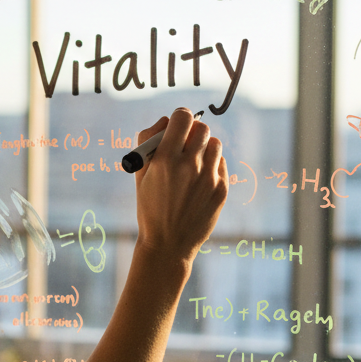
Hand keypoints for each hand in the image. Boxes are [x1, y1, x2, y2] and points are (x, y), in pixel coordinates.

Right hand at [133, 107, 227, 265]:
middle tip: (184, 143)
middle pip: (202, 127)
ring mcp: (208, 177)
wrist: (168, 243)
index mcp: (165, 159)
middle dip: (192, 131)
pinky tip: (199, 179)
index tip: (177, 124)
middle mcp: (189, 165)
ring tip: (193, 161)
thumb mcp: (139, 174)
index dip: (179, 117)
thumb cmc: (150, 207)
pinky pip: (221, 163)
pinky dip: (212, 164)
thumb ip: (147, 142)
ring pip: (214, 143)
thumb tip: (165, 121)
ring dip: (204, 146)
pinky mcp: (222, 188)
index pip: (183, 117)